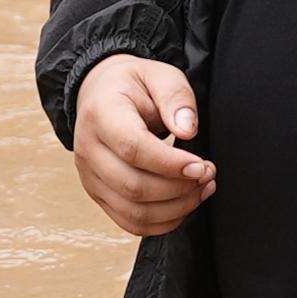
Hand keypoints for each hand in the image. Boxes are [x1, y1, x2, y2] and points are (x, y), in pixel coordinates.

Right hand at [71, 54, 212, 235]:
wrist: (100, 94)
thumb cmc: (133, 85)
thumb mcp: (159, 75)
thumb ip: (176, 98)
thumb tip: (188, 130)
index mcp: (101, 115)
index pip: (133, 149)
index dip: (170, 164)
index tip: (202, 166)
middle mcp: (88, 150)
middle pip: (133, 186)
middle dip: (179, 188)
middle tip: (208, 174)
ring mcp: (90, 177)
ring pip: (133, 211)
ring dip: (175, 208)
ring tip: (202, 188)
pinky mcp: (99, 194)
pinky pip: (129, 222)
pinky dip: (162, 222)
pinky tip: (184, 204)